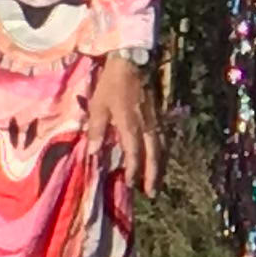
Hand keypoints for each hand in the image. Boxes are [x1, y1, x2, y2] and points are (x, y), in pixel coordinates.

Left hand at [86, 55, 163, 200]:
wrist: (132, 63)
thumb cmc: (111, 84)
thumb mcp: (98, 106)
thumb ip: (96, 130)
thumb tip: (93, 154)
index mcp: (131, 125)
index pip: (135, 154)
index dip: (133, 171)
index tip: (129, 185)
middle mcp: (147, 126)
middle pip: (154, 155)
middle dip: (153, 176)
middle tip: (151, 193)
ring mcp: (155, 120)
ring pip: (161, 148)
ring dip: (159, 167)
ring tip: (156, 182)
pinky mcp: (157, 115)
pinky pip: (162, 139)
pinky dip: (161, 153)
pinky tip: (158, 159)